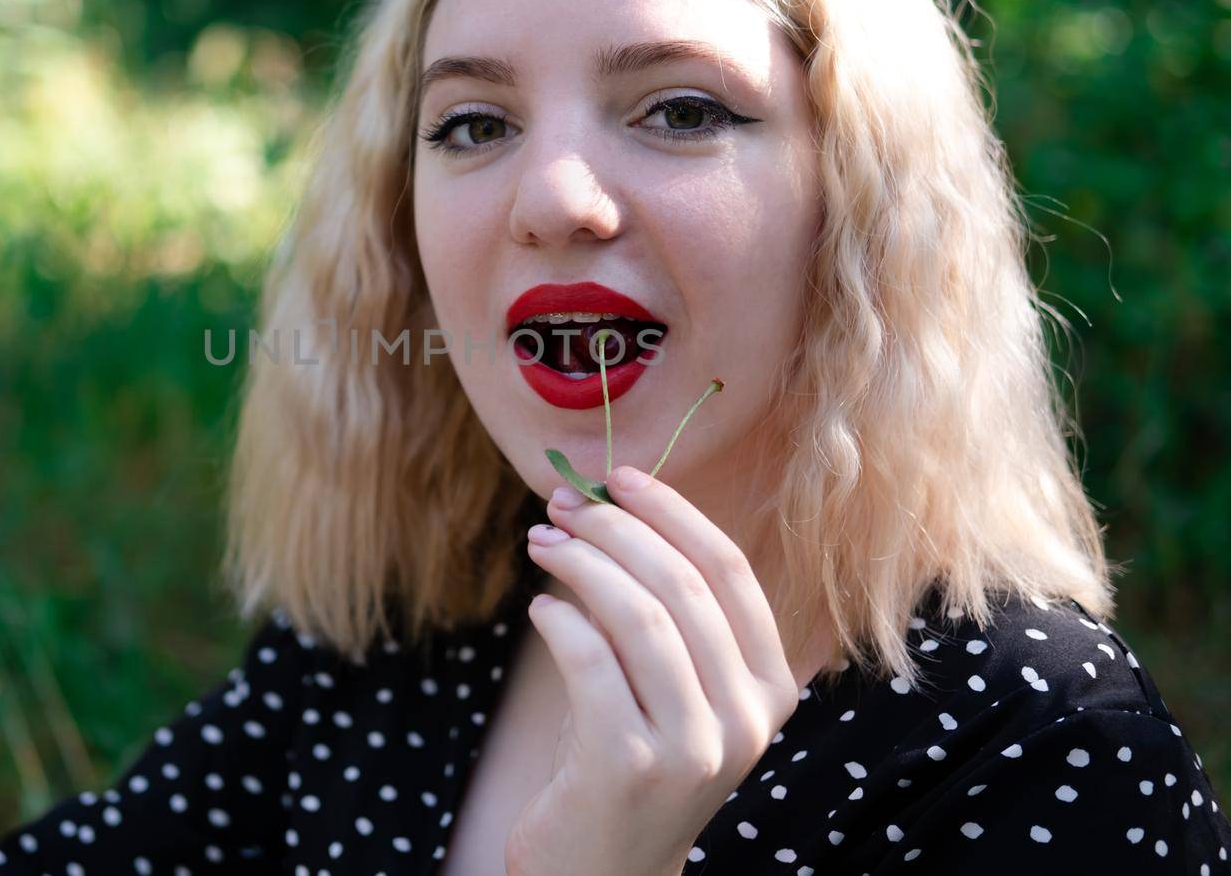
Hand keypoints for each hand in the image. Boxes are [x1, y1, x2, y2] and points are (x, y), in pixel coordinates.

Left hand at [503, 465, 801, 875]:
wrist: (604, 871)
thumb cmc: (628, 756)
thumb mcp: (662, 682)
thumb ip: (655, 607)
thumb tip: (601, 504)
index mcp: (769, 686)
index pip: (729, 571)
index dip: (672, 511)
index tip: (618, 476)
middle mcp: (746, 718)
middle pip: (682, 584)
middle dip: (614, 528)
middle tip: (561, 505)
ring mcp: (694, 747)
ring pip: (639, 615)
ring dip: (581, 562)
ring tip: (542, 543)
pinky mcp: (630, 767)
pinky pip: (590, 661)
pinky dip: (559, 618)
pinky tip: (541, 608)